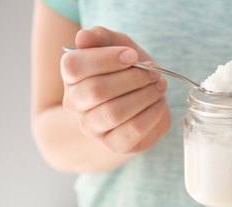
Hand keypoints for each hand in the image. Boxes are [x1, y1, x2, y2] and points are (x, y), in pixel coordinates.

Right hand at [61, 26, 169, 153]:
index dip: (106, 58)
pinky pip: (133, 130)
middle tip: (154, 72)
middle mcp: (75, 104)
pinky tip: (159, 103)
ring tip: (159, 86)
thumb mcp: (117, 45)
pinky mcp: (114, 144)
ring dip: (145, 95)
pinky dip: (152, 113)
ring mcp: (93, 127)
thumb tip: (83, 37)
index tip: (132, 55)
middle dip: (132, 78)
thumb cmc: (126, 70)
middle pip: (97, 90)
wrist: (141, 100)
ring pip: (115, 112)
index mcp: (71, 77)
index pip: (74, 66)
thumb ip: (101, 36)